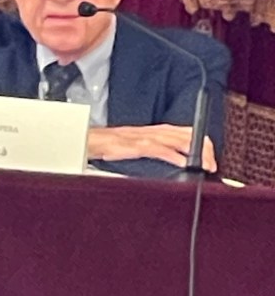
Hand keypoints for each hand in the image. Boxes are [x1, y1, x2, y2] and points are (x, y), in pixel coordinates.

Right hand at [87, 125, 216, 171]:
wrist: (82, 141)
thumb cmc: (103, 146)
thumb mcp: (131, 148)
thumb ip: (149, 151)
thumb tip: (167, 161)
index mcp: (151, 131)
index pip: (183, 132)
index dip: (200, 142)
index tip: (210, 157)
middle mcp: (150, 131)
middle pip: (184, 135)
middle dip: (202, 148)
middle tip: (212, 164)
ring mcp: (141, 137)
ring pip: (174, 140)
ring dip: (192, 153)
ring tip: (205, 163)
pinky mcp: (132, 146)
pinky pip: (156, 149)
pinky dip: (171, 155)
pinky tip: (181, 162)